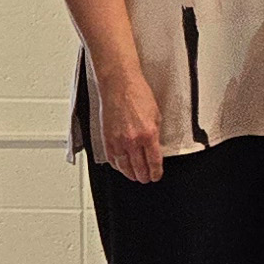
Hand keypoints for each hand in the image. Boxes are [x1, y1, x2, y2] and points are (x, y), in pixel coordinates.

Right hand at [93, 65, 164, 182]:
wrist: (119, 84)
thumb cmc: (137, 94)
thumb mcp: (156, 115)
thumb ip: (156, 133)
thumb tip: (155, 147)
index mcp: (149, 134)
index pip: (154, 162)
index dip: (156, 172)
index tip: (157, 175)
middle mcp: (132, 140)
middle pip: (139, 167)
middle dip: (144, 176)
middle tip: (146, 179)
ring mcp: (118, 140)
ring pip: (124, 166)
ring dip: (130, 174)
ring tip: (135, 177)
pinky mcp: (107, 138)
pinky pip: (111, 158)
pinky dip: (117, 165)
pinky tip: (121, 167)